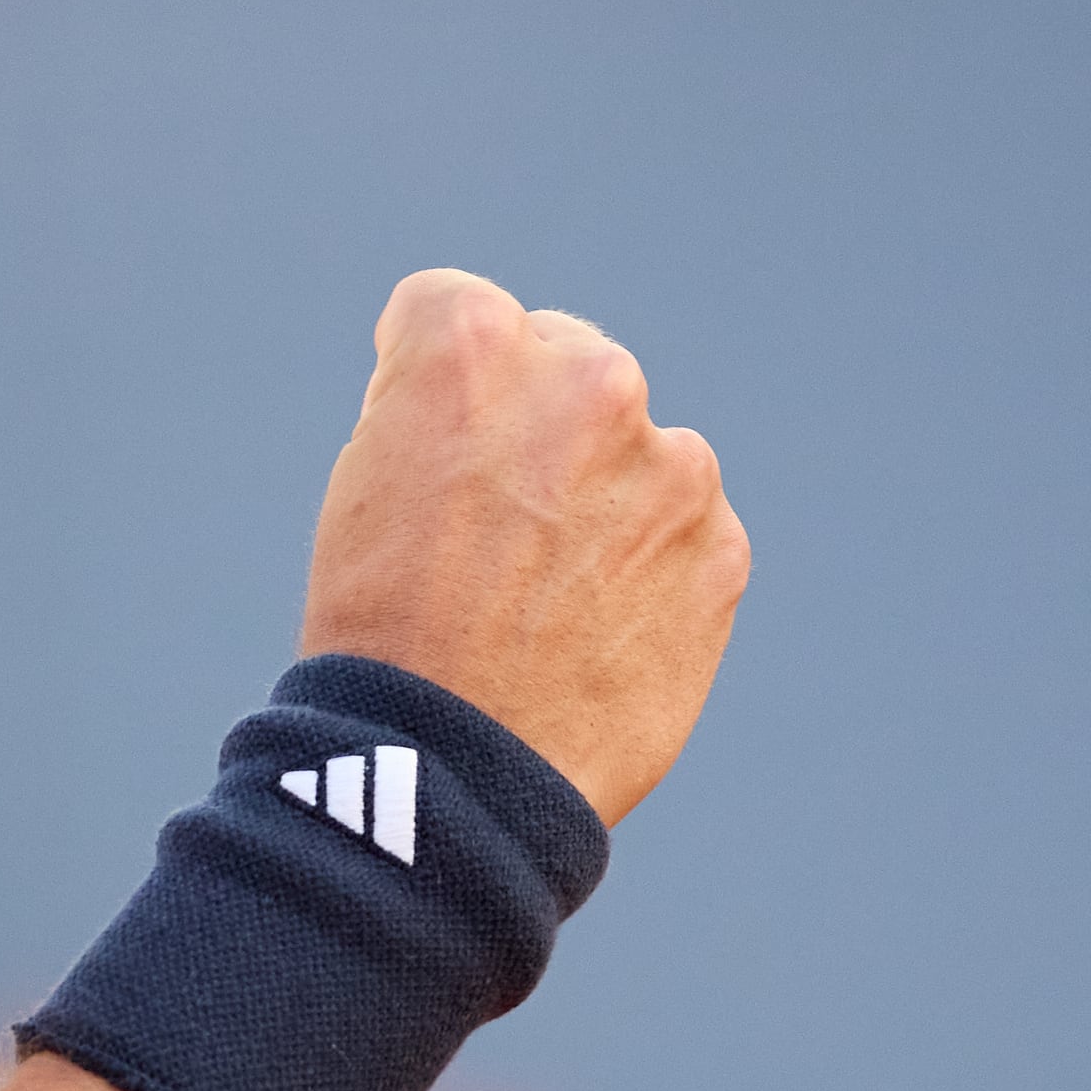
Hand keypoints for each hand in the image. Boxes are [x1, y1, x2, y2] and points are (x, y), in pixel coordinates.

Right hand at [298, 270, 746, 825]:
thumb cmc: (383, 628)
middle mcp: (587, 379)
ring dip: (606, 500)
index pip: (455, 313)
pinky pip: (687, 534)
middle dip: (537, 428)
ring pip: (639, 454)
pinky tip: (592, 634)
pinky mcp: (724, 549)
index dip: (428, 389)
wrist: (450, 777)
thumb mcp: (366, 478)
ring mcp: (671, 466)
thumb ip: (443, 404)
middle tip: (493, 532)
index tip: (423, 453)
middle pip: (565, 364)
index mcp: (473, 343)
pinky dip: (651, 573)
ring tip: (543, 598)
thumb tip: (509, 398)